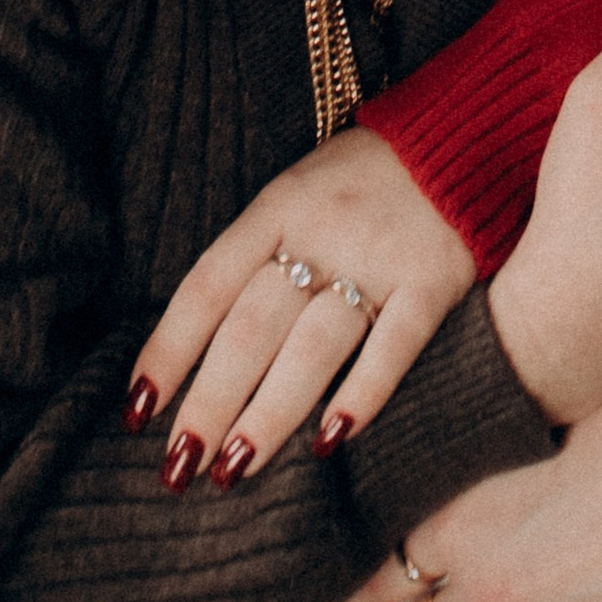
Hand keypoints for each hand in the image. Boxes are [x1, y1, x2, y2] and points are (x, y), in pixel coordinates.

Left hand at [125, 130, 472, 481]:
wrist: (464, 131)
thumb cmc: (364, 178)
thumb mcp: (300, 191)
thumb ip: (259, 256)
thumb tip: (199, 349)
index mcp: (279, 204)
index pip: (208, 284)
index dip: (169, 348)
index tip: (137, 410)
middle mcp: (323, 230)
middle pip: (252, 326)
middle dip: (209, 402)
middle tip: (178, 465)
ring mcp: (380, 257)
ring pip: (312, 346)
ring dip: (269, 414)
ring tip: (233, 469)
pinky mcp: (434, 280)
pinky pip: (394, 346)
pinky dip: (362, 395)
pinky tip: (329, 440)